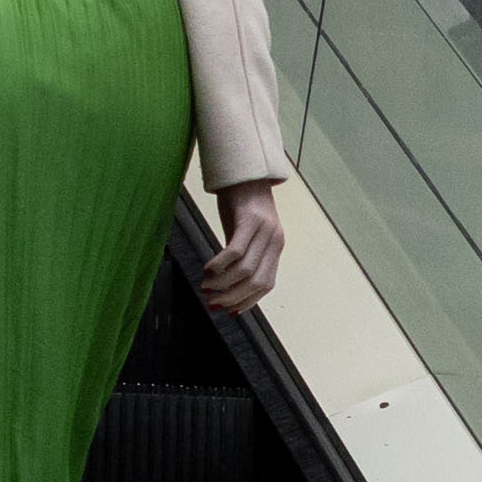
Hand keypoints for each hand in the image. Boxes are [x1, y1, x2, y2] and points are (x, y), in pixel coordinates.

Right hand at [187, 178, 286, 315]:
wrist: (243, 170)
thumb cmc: (242, 203)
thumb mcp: (247, 233)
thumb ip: (244, 255)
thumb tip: (227, 283)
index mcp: (276, 247)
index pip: (266, 285)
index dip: (247, 302)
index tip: (228, 311)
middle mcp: (274, 240)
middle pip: (256, 282)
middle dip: (232, 297)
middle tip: (212, 302)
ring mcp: (264, 229)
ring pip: (245, 270)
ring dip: (222, 284)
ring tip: (206, 286)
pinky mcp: (249, 219)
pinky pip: (235, 250)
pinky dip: (220, 265)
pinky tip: (207, 269)